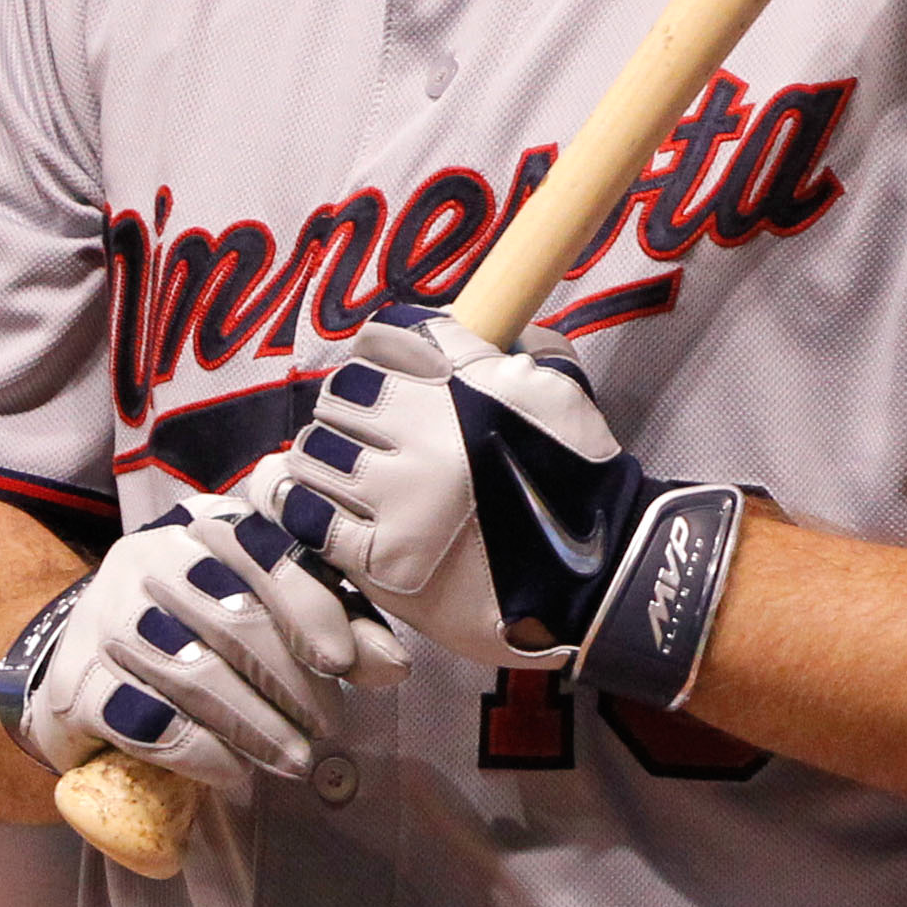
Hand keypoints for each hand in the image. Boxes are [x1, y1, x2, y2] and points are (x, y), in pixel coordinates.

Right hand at [4, 498, 406, 789]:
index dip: (308, 604)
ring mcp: (107, 618)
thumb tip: (390, 665)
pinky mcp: (76, 682)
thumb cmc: (203, 626)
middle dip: (290, 681)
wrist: (89, 659)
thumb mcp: (273, 609)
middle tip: (327, 728)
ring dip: (253, 723)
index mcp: (208, 526)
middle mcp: (152, 558)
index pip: (263, 550)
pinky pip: (143, 718)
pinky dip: (198, 749)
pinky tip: (234, 771)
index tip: (344, 661)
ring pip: (191, 670)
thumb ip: (335, 626)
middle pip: (232, 616)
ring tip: (294, 760)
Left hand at [245, 303, 746, 709]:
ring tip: (352, 475)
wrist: (596, 576)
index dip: (378, 352)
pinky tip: (334, 509)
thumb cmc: (579, 478)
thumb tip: (452, 331)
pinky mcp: (383, 559)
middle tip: (369, 431)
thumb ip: (507, 348)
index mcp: (468, 381)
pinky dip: (313, 508)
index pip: (384, 338)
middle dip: (351, 406)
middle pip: (342, 392)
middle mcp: (429, 430)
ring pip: (317, 452)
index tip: (388, 374)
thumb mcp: (557, 387)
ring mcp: (401, 496)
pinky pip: (311, 517)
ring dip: (329, 458)